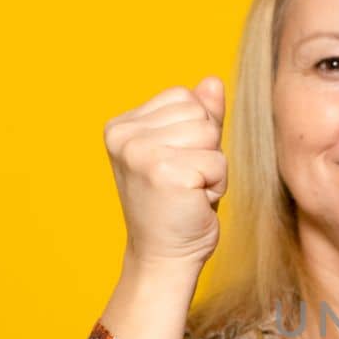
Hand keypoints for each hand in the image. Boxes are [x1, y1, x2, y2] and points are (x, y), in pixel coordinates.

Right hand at [103, 77, 227, 272]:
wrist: (164, 257)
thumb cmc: (177, 206)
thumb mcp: (187, 152)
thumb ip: (200, 115)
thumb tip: (213, 81)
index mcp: (122, 125)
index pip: (185, 97)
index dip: (197, 133)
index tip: (178, 166)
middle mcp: (124, 135)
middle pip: (200, 114)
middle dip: (206, 150)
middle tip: (185, 183)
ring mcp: (140, 152)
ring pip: (210, 135)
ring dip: (212, 168)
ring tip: (189, 192)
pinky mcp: (163, 172)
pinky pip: (217, 162)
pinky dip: (216, 186)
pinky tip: (193, 203)